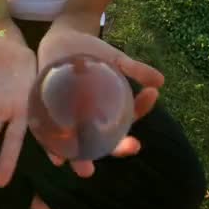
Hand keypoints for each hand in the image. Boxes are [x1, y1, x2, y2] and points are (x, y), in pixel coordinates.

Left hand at [37, 28, 164, 177]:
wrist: (63, 37)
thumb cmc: (92, 52)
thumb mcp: (115, 59)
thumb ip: (136, 69)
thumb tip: (161, 81)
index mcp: (107, 113)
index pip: (122, 132)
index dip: (128, 141)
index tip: (136, 145)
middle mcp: (89, 121)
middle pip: (102, 144)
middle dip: (110, 154)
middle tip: (111, 160)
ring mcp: (68, 120)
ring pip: (76, 146)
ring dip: (80, 160)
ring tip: (86, 170)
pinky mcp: (47, 115)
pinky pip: (49, 135)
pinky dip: (52, 147)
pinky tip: (55, 157)